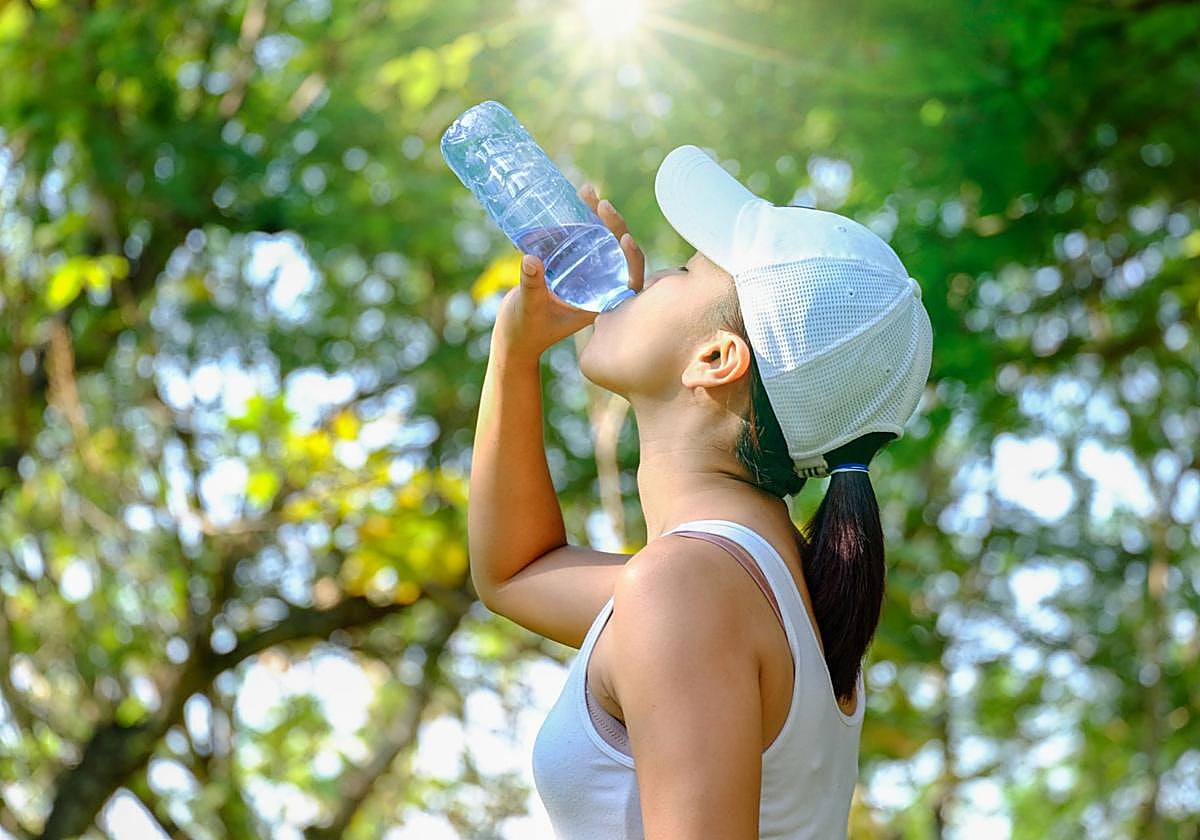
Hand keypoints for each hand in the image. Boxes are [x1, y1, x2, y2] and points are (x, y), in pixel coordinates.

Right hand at [493, 182, 645, 359]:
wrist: (513, 335)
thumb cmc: (525, 330)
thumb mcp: (529, 308)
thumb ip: (532, 286)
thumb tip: (531, 259)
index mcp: (601, 303)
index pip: (629, 279)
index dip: (632, 259)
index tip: (625, 238)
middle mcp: (598, 287)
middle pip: (616, 253)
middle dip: (612, 225)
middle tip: (599, 202)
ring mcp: (585, 275)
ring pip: (599, 242)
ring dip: (595, 216)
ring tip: (585, 191)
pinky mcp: (568, 266)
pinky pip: (578, 241)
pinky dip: (575, 222)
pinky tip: (570, 201)